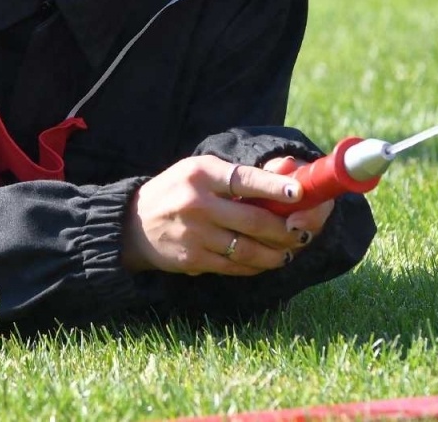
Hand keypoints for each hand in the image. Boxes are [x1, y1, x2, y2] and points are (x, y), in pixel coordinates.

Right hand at [121, 154, 334, 275]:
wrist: (134, 223)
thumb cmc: (177, 190)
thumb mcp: (200, 171)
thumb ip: (240, 174)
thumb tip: (288, 172)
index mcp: (201, 174)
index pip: (245, 179)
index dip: (275, 186)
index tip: (299, 193)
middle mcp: (197, 203)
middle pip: (254, 221)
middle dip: (286, 229)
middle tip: (303, 232)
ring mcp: (195, 234)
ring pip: (248, 249)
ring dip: (276, 253)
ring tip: (290, 250)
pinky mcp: (193, 258)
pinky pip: (234, 267)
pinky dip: (255, 266)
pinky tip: (266, 261)